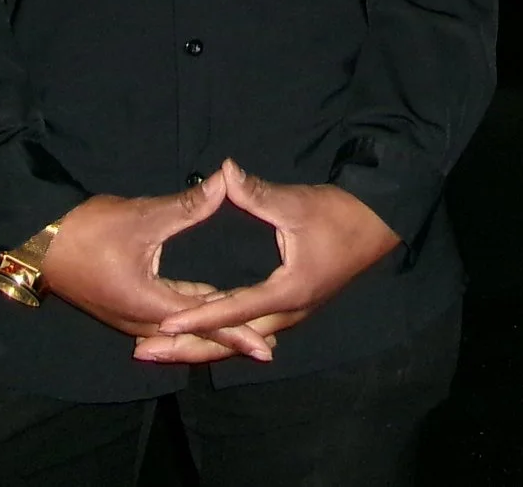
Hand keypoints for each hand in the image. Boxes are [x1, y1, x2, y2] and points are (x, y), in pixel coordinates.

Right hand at [34, 173, 272, 362]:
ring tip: (241, 333)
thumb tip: (226, 182)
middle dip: (227, 340)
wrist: (39, 243)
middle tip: (264, 348)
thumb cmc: (89, 232)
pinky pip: (165, 316)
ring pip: (179, 329)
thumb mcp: (142, 217)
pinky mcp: (124, 305)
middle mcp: (142, 320)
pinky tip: (205, 309)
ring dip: (208, 329)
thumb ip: (187, 205)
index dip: (236, 334)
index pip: (204, 323)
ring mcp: (131, 316)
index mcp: (150, 305)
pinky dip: (189, 315)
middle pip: (193, 336)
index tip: (265, 349)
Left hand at [142, 161, 399, 359]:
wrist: (378, 225)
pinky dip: (221, 334)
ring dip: (200, 344)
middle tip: (145, 351)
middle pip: (230, 341)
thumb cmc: (339, 214)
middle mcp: (286, 313)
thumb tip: (224, 171)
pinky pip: (248, 329)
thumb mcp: (297, 203)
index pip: (232, 311)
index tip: (162, 325)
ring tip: (160, 347)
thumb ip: (257, 192)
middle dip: (187, 347)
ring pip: (238, 339)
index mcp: (286, 292)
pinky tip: (198, 330)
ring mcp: (290, 314)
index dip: (195, 318)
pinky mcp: (290, 307)